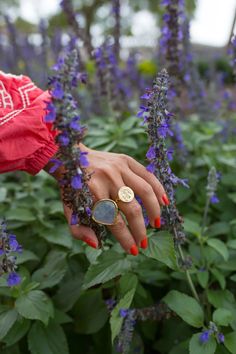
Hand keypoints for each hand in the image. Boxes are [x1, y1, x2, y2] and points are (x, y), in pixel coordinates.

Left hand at [45, 144, 168, 254]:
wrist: (70, 156)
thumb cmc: (71, 187)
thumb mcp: (69, 209)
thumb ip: (78, 230)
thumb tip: (97, 245)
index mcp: (93, 192)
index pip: (114, 221)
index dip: (125, 238)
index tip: (133, 250)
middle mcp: (108, 179)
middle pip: (132, 209)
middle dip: (140, 230)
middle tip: (143, 243)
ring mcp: (118, 167)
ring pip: (144, 191)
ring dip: (154, 210)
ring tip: (157, 224)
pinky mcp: (126, 159)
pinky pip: (147, 175)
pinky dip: (158, 189)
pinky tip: (164, 202)